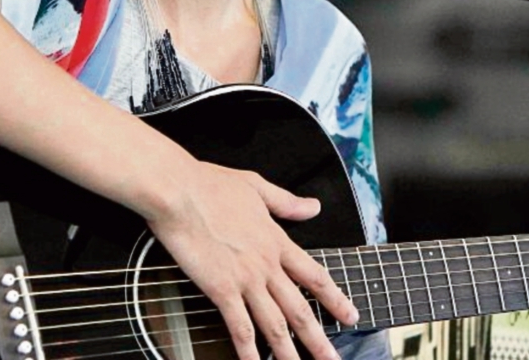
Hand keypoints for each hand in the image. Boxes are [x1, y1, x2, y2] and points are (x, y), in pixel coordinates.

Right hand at [146, 162, 358, 359]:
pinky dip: (249, 351)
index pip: (314, 276)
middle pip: (299, 309)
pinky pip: (239, 327)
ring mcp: (245, 279)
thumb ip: (286, 202)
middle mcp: (266, 264)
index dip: (335, 299)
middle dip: (318, 338)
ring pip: (274, 324)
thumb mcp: (256, 186)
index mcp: (276, 240)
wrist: (178, 191)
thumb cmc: (209, 185)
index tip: (350, 315)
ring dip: (289, 352)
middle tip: (334, 358)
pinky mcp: (221, 289)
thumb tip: (313, 207)